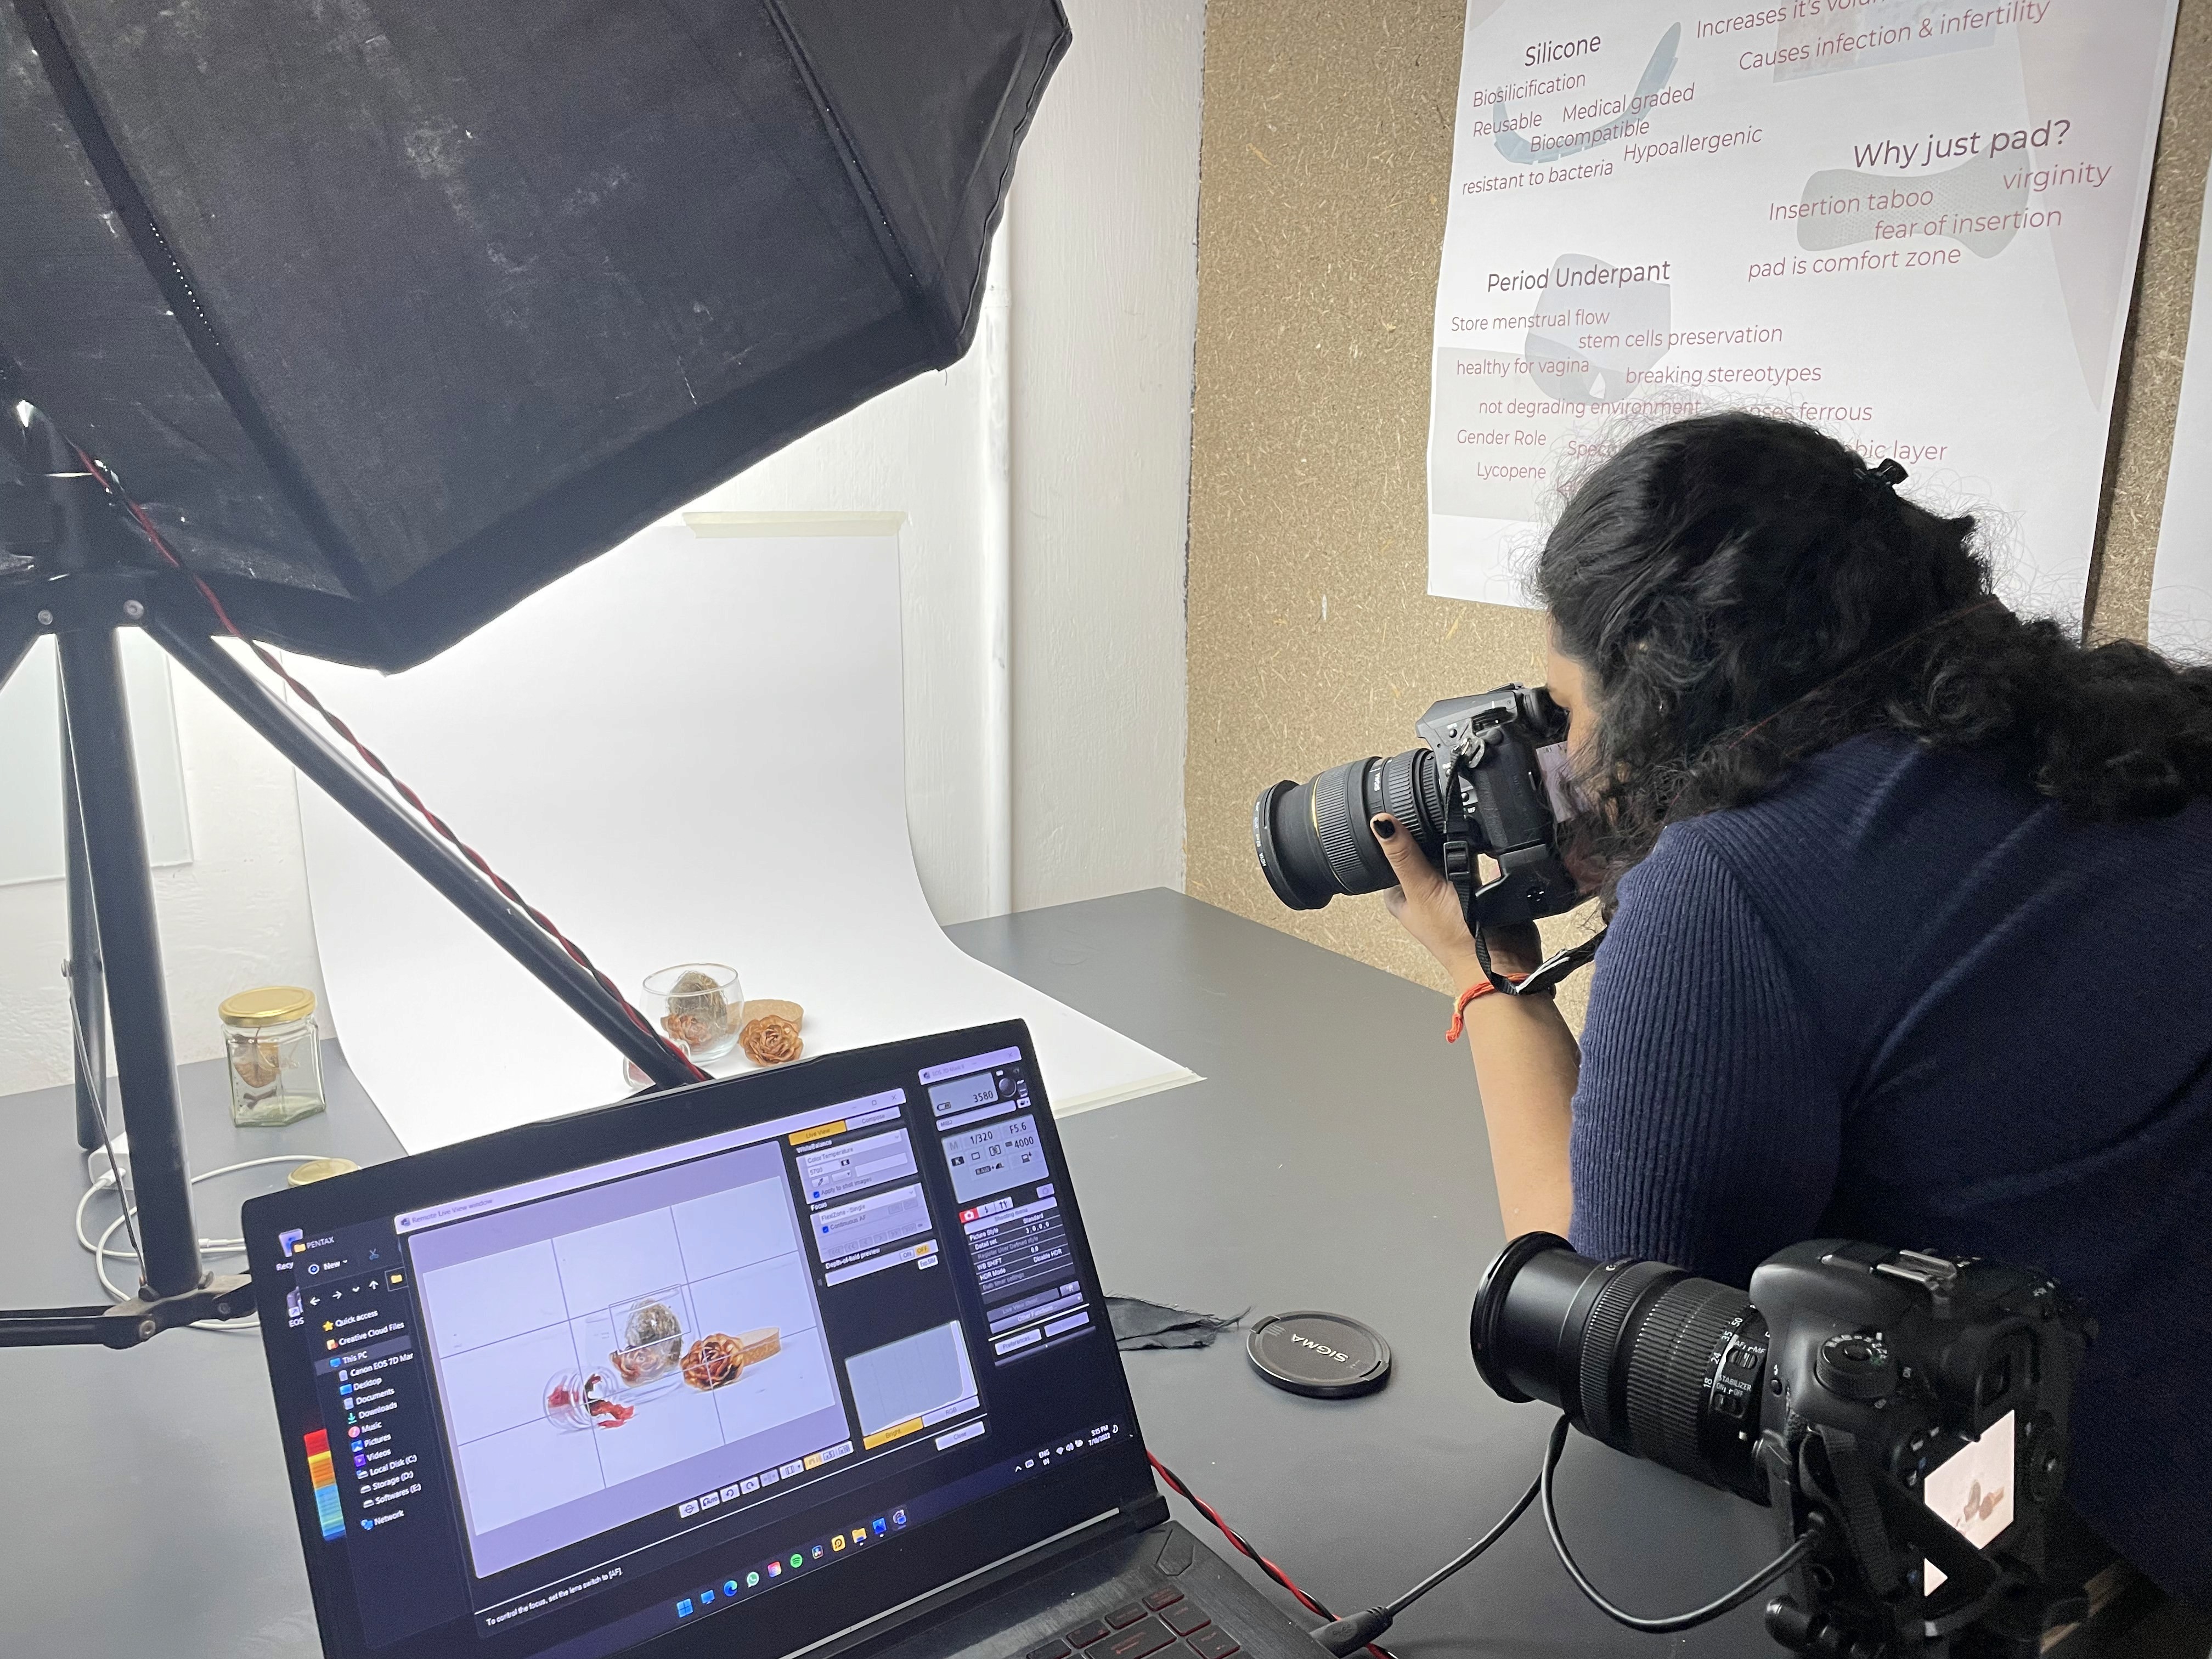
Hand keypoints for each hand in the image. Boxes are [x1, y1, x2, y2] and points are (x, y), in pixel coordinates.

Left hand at [1370, 815, 1542, 990]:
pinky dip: (1479, 850)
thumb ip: (1403, 856)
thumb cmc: (1455, 938)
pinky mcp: (1476, 883)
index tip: (1409, 818)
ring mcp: (1450, 885)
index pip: (1391, 850)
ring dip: (1459, 844)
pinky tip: (1483, 851)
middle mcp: (1422, 887)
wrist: (1501, 957)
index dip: (1399, 833)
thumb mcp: (1421, 890)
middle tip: (1443, 842)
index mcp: (1398, 891)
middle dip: (1434, 837)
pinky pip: (1476, 855)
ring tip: (1465, 860)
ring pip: (1451, 848)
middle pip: (1423, 845)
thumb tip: (1381, 823)